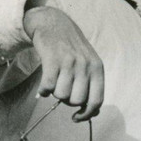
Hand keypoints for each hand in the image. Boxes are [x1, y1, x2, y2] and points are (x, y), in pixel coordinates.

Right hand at [23, 5, 104, 120]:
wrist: (53, 23)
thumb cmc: (71, 49)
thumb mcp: (88, 64)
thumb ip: (92, 86)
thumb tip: (94, 113)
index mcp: (97, 69)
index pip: (97, 100)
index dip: (87, 114)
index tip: (76, 117)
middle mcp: (85, 65)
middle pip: (77, 100)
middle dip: (67, 101)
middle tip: (62, 91)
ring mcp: (69, 62)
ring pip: (62, 95)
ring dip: (55, 93)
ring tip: (54, 83)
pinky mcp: (52, 59)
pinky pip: (48, 87)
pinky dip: (44, 91)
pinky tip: (43, 87)